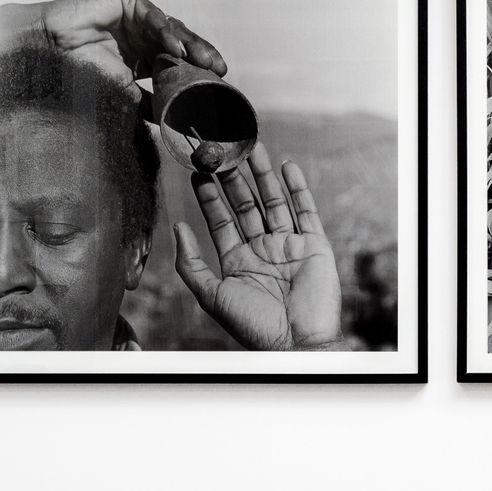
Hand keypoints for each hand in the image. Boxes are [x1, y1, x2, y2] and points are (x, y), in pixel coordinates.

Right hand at [0, 0, 226, 86]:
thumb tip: (169, 122)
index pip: (179, 62)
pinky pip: (152, 15)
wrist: (48, 51)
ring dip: (190, 45)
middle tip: (219, 70)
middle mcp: (143, 36)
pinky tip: (175, 48)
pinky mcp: (126, 1)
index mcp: (144, 56)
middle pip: (181, 44)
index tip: (218, 84)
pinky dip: (166, 31)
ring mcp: (135, 18)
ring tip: (204, 61)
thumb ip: (146, 103)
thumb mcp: (122, 92)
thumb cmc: (80, 71)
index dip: (198, 71)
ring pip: (172, 29)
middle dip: (201, 56)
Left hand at [172, 142, 345, 350]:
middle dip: (235, 179)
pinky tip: (287, 166)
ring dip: (263, 176)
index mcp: (237, 261)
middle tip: (224, 151)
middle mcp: (262, 250)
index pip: (221, 220)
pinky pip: (305, 211)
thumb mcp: (212, 295)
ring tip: (253, 148)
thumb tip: (177, 227)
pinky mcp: (314, 245)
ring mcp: (289, 245)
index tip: (200, 171)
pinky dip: (297, 188)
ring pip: (274, 202)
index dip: (210, 196)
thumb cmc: (253, 325)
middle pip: (246, 205)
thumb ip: (191, 262)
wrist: (297, 342)